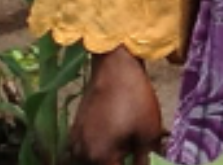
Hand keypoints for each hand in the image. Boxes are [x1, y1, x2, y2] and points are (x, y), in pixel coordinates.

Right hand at [68, 47, 164, 164]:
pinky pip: (86, 149)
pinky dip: (98, 149)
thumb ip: (146, 159)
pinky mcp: (74, 129)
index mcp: (99, 157)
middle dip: (120, 161)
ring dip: (108, 157)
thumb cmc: (135, 99)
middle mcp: (81, 153)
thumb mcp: (149, 133)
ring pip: (92, 160)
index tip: (140, 159)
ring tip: (125, 146)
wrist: (114, 66)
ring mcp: (75, 141)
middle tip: (136, 152)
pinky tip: (113, 138)